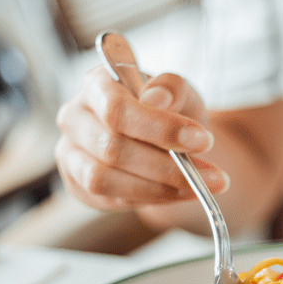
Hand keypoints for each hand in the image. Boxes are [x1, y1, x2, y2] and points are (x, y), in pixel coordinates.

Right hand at [55, 67, 228, 210]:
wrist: (164, 138)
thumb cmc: (168, 109)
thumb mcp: (180, 91)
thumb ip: (171, 87)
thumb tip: (155, 99)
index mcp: (96, 85)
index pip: (118, 109)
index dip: (161, 129)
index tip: (204, 140)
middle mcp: (75, 117)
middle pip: (111, 148)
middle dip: (167, 166)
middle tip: (212, 175)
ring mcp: (70, 152)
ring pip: (104, 179)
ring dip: (158, 188)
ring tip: (200, 187)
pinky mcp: (77, 184)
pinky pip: (109, 198)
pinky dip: (149, 198)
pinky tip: (178, 193)